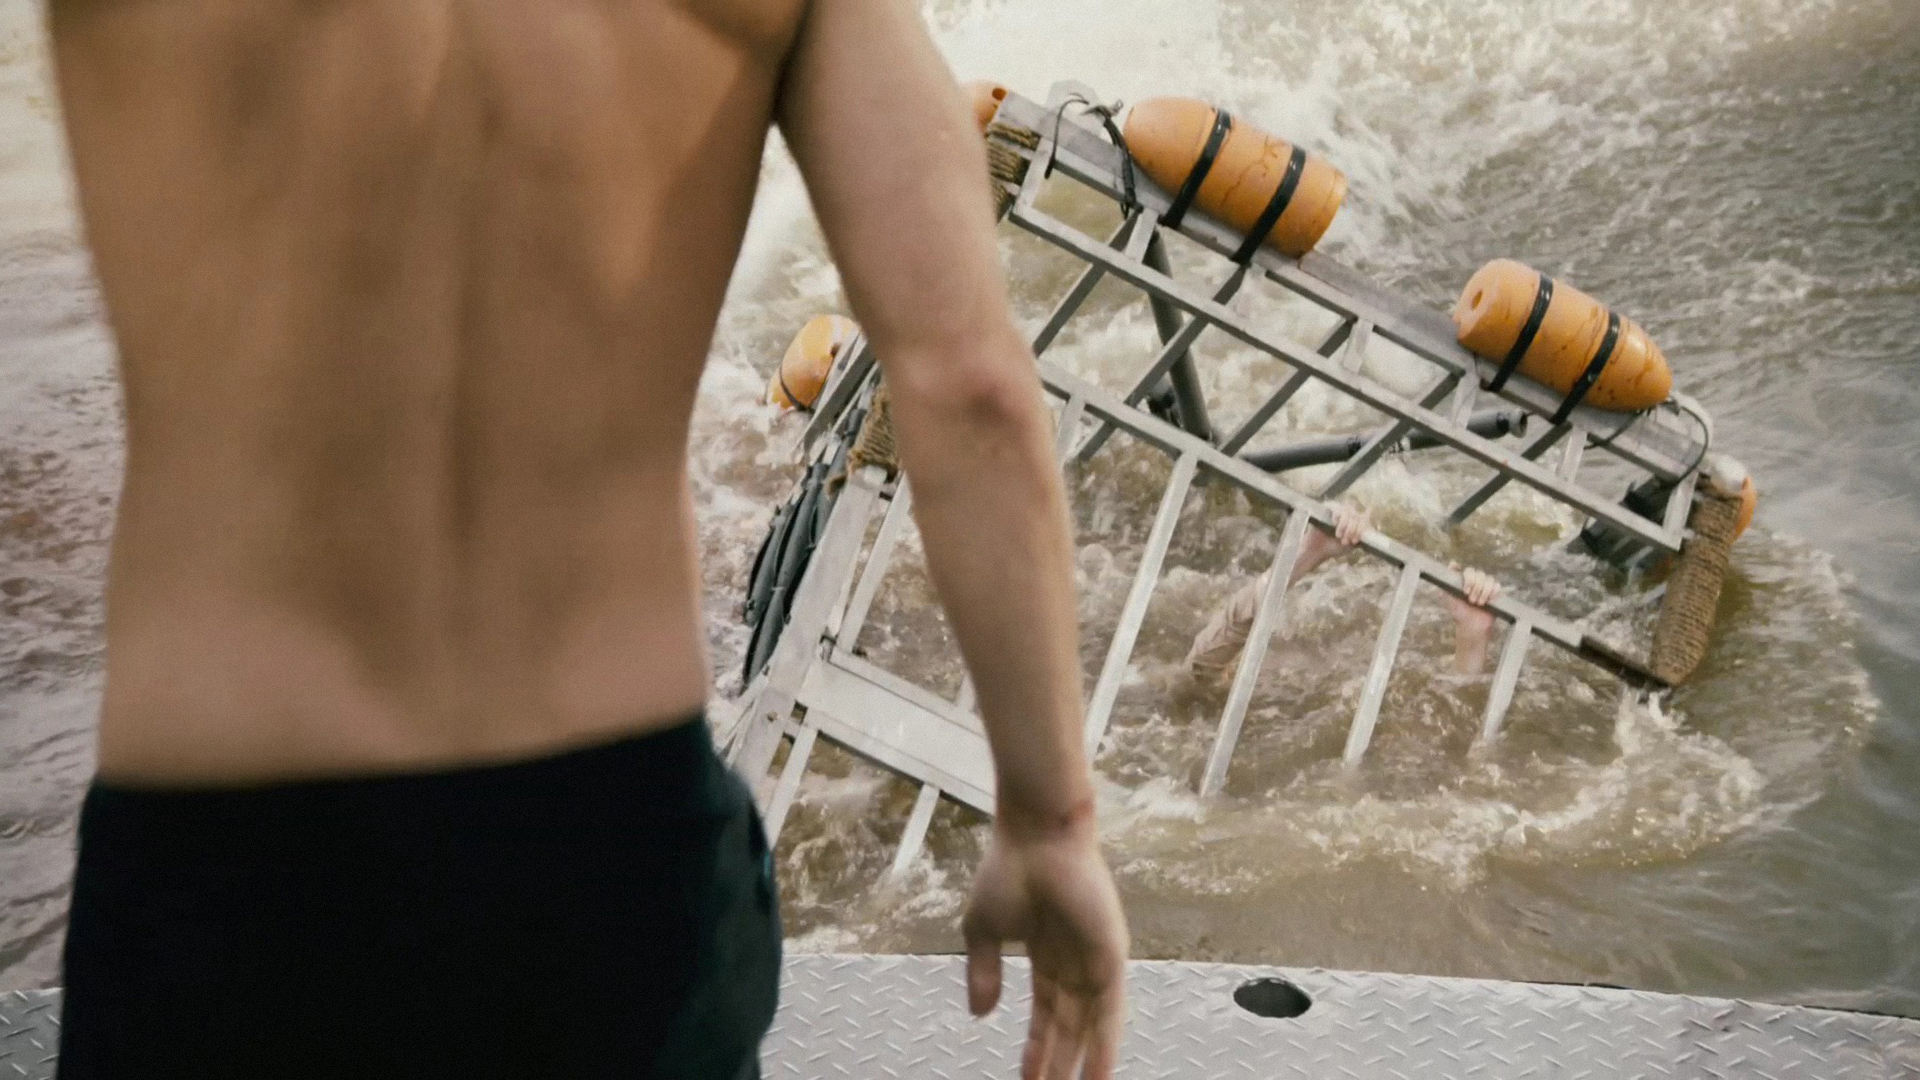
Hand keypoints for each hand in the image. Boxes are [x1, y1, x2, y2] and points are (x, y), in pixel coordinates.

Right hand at [963, 812, 1128, 1079]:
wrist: (1035, 834)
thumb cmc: (1009, 868)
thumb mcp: (984, 929)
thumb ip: (984, 972)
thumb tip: (981, 1014)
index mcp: (1046, 952)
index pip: (1045, 1011)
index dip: (1037, 1046)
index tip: (1027, 1078)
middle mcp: (1075, 960)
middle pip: (1068, 1025)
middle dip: (1058, 1062)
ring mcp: (1095, 958)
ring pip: (1089, 1025)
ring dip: (1080, 1063)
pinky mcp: (1111, 954)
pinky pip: (1111, 1011)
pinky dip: (1106, 1045)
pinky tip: (1099, 1074)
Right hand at [1294, 503, 1369, 579]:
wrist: (1317, 550)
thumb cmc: (1334, 547)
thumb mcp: (1351, 544)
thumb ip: (1360, 536)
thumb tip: (1370, 530)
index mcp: (1356, 521)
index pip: (1365, 519)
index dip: (1361, 529)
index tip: (1355, 541)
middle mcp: (1348, 513)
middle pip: (1357, 515)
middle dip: (1352, 530)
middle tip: (1344, 541)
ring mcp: (1338, 509)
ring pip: (1348, 511)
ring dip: (1345, 525)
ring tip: (1338, 536)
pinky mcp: (1327, 508)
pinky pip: (1336, 508)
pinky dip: (1337, 516)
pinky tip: (1334, 524)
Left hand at [1446, 563, 1499, 636]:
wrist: (1473, 626)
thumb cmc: (1459, 613)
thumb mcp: (1450, 598)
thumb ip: (1448, 583)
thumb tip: (1451, 566)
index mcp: (1465, 580)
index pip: (1468, 570)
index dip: (1468, 577)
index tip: (1465, 590)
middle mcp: (1476, 580)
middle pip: (1479, 573)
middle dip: (1475, 588)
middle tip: (1471, 601)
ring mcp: (1486, 586)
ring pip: (1489, 579)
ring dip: (1484, 592)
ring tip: (1479, 603)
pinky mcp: (1495, 592)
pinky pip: (1497, 586)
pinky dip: (1492, 593)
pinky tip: (1489, 602)